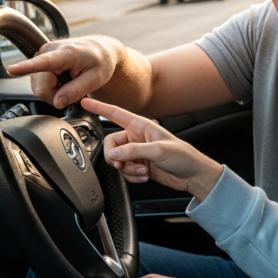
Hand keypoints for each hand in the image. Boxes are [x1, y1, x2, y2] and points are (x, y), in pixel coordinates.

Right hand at [6, 36, 121, 108]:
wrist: (101, 50)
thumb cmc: (101, 61)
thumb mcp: (96, 79)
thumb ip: (76, 91)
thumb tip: (58, 102)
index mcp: (66, 53)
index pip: (43, 62)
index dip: (26, 67)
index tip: (12, 69)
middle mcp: (50, 50)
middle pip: (41, 86)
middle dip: (55, 94)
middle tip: (73, 90)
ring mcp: (43, 53)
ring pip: (39, 86)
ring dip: (54, 90)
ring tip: (69, 81)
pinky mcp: (41, 58)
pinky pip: (40, 82)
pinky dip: (52, 85)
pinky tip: (63, 79)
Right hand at [81, 98, 223, 199]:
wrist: (193, 175)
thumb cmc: (183, 157)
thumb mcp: (158, 151)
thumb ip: (133, 151)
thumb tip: (113, 155)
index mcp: (141, 126)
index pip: (115, 114)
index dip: (99, 107)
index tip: (84, 101)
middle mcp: (136, 137)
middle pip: (110, 145)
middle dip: (116, 158)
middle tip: (124, 164)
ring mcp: (137, 152)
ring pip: (117, 160)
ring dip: (127, 169)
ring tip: (143, 171)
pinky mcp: (138, 166)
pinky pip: (124, 171)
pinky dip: (132, 176)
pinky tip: (145, 175)